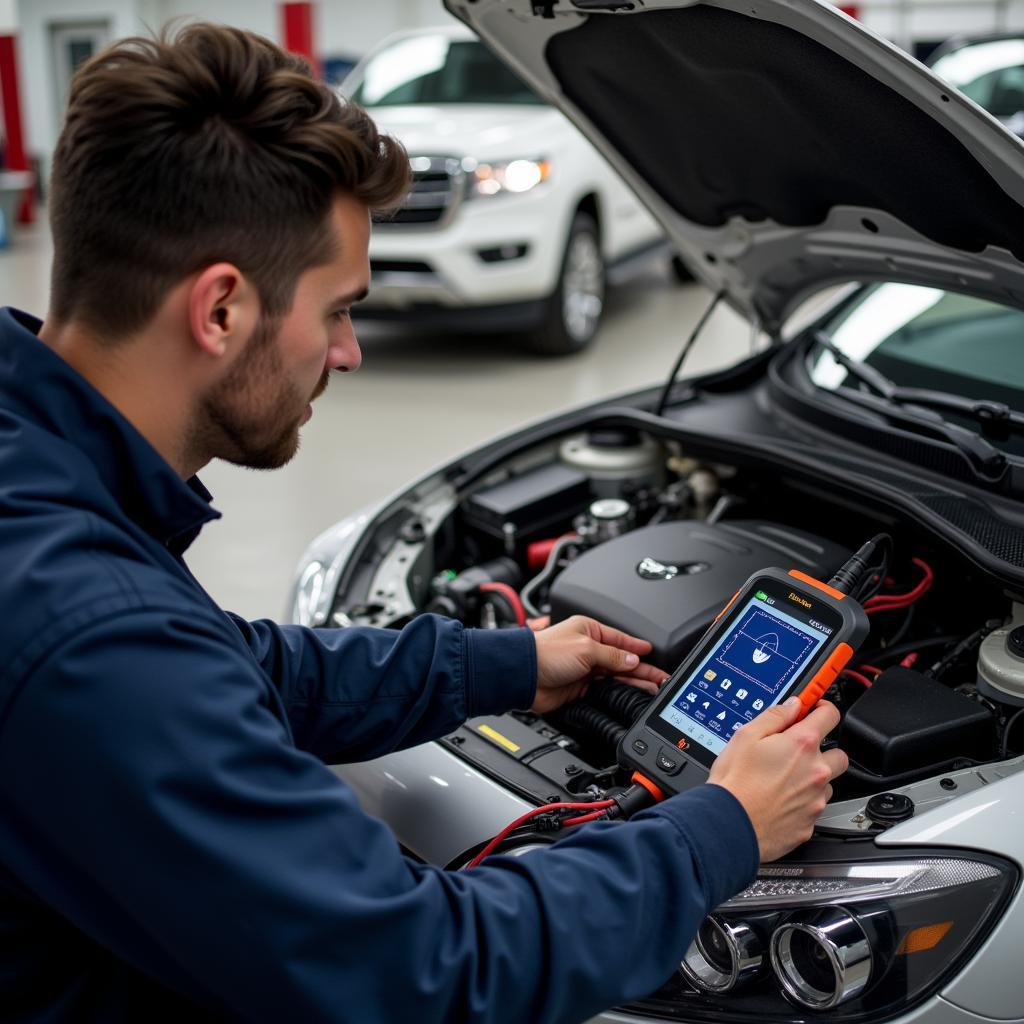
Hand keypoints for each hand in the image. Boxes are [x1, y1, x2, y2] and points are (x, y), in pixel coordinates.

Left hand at [529, 615, 669, 713]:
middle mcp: (587, 648)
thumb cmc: (546, 653)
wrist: (524, 675)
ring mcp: (584, 668)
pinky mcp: (579, 687)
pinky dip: (618, 692)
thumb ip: (612, 655)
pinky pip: (604, 689)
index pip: (620, 639)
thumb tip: (631, 659)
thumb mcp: (586, 648)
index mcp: (588, 630)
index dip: (637, 647)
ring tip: (652, 687)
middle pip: (621, 659)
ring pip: (615, 675)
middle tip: (660, 676)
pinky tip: (630, 694)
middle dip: (641, 668)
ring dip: (633, 681)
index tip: (653, 652)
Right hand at [707, 698, 847, 861]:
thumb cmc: (735, 783)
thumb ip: (774, 716)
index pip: (830, 716)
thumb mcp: (746, 736)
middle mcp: (816, 772)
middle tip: (798, 751)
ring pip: (827, 784)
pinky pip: (814, 808)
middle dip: (823, 749)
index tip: (816, 709)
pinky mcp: (810, 824)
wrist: (729, 825)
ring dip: (813, 778)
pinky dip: (802, 803)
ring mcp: (816, 800)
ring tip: (783, 780)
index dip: (823, 708)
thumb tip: (792, 706)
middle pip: (839, 754)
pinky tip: (779, 801)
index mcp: (802, 744)